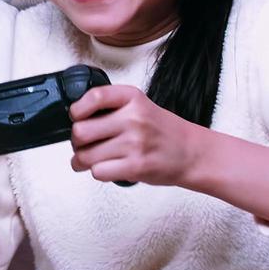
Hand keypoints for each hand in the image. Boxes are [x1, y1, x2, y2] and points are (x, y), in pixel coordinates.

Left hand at [68, 85, 202, 186]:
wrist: (191, 152)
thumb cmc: (163, 131)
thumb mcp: (140, 106)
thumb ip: (112, 108)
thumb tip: (76, 120)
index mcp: (132, 98)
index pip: (94, 97)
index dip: (77, 110)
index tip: (77, 117)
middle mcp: (133, 118)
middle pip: (81, 131)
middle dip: (77, 142)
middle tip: (83, 145)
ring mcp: (135, 143)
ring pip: (86, 156)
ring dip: (82, 161)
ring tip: (91, 160)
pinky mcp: (136, 166)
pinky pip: (98, 172)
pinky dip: (98, 172)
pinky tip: (107, 168)